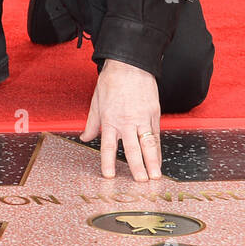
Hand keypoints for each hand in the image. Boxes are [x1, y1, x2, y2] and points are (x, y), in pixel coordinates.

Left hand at [80, 59, 161, 180]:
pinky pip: (156, 134)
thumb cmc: (111, 81)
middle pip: (132, 148)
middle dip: (137, 167)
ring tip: (155, 176)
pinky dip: (158, 148)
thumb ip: (92, 123)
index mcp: (110, 120)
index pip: (108, 146)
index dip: (108, 162)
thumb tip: (85, 137)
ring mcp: (142, 118)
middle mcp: (127, 121)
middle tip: (141, 182)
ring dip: (152, 161)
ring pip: (148, 143)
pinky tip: (159, 159)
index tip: (110, 176)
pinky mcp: (154, 113)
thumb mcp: (96, 102)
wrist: (129, 64)